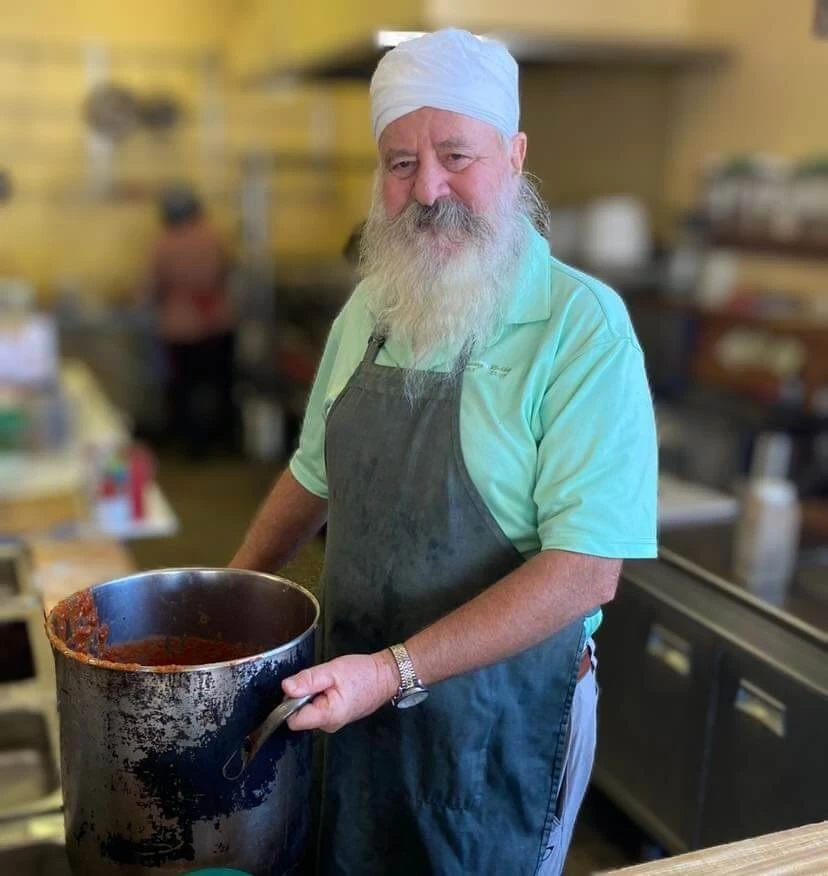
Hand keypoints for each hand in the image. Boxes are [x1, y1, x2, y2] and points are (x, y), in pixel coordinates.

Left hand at [283, 651, 399, 732]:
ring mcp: (333, 723)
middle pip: (299, 715)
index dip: (290, 702)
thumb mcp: (332, 670)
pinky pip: (318, 709)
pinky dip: (321, 697)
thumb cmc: (363, 673)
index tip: (301, 687)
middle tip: (321, 681)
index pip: (293, 720)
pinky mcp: (336, 718)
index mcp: (327, 716)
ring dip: (312, 696)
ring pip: (308, 711)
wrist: (386, 677)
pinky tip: (333, 688)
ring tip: (330, 683)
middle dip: (302, 696)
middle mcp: (328, 725)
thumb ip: (308, 680)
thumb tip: (286, 688)